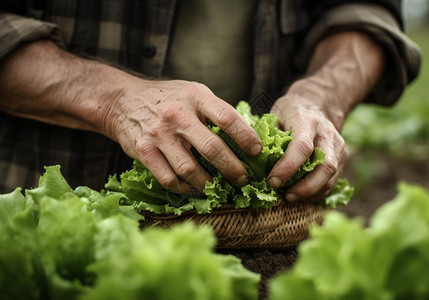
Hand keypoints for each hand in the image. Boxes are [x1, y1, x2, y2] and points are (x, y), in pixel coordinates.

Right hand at [0, 40, 261, 194]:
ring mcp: (158, 134)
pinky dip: (185, 189)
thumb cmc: (167, 98)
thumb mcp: (192, 93)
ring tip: (218, 188)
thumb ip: (216, 110)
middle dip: (233, 169)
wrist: (123, 100)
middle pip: (212, 148)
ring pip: (190, 169)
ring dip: (208, 184)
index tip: (257, 152)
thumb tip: (248, 135)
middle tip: (243, 179)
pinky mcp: (143, 151)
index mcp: (195, 96)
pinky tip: (194, 189)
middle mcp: (177, 114)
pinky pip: (169, 179)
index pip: (228, 118)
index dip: (246, 138)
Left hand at [266, 31, 384, 200]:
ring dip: (310, 192)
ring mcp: (338, 146)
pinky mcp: (342, 158)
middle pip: (324, 166)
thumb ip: (267, 137)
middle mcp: (327, 133)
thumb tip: (254, 162)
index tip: (272, 181)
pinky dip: (317, 193)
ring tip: (290, 198)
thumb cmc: (289, 112)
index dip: (288, 167)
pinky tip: (301, 196)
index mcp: (308, 120)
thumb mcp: (274, 116)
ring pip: (331, 177)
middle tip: (284, 196)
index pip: (302, 146)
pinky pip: (332, 181)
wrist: (316, 104)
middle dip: (304, 187)